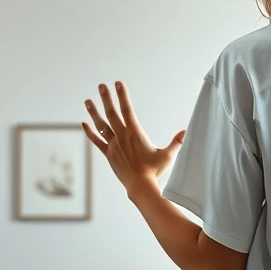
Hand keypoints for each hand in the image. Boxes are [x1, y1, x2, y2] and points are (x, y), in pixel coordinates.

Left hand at [83, 81, 183, 198]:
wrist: (140, 186)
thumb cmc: (155, 171)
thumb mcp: (167, 155)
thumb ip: (176, 142)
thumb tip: (185, 132)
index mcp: (135, 133)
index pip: (127, 110)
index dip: (123, 95)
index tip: (118, 83)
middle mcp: (122, 137)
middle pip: (112, 113)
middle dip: (106, 98)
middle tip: (101, 86)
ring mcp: (113, 145)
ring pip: (101, 125)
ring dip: (94, 112)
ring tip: (88, 100)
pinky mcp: (108, 154)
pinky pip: (96, 141)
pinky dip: (90, 132)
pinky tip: (84, 124)